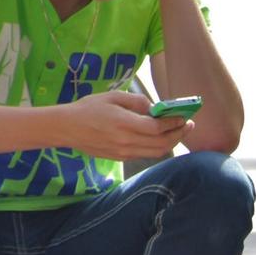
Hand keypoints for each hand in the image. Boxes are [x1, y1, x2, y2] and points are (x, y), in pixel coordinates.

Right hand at [60, 91, 190, 160]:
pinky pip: (145, 154)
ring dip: (171, 142)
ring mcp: (123, 152)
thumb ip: (137, 101)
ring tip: (178, 131)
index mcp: (124, 124)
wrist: (67, 128)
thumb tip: (156, 108)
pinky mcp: (121, 157)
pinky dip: (158, 147)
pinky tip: (161, 137)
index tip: (185, 117)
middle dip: (179, 135)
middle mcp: (126, 141)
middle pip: (162, 144)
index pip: (158, 127)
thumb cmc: (89, 108)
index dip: (174, 123)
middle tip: (188, 125)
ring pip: (156, 152)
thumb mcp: (113, 97)